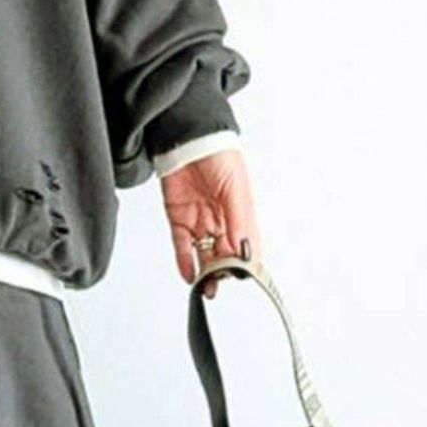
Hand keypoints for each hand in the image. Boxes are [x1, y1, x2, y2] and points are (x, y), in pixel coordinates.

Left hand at [160, 149, 260, 297]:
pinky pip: (182, 246)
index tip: (243, 276)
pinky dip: (185, 262)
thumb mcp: (234, 186)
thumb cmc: (218, 152)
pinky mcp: (179, 220)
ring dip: (205, 273)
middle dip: (224, 271)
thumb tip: (243, 248)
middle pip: (224, 254)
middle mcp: (221, 219)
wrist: (187, 138)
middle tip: (221, 282)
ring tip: (207, 288)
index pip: (246, 244)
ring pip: (204, 254)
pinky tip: (190, 275)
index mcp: (240, 212)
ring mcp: (200, 221)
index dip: (246, 261)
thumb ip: (237, 219)